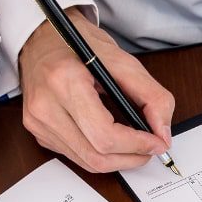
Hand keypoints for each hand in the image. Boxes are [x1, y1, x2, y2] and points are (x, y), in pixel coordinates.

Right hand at [19, 8, 174, 172]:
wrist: (41, 38)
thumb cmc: (80, 45)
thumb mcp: (122, 61)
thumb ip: (152, 97)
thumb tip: (162, 135)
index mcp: (64, 82)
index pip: (105, 135)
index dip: (137, 145)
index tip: (157, 142)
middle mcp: (45, 106)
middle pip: (97, 156)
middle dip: (131, 158)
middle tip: (149, 148)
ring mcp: (38, 123)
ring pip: (88, 163)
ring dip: (118, 160)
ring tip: (134, 145)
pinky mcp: (39, 133)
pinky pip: (77, 157)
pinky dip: (100, 154)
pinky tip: (110, 139)